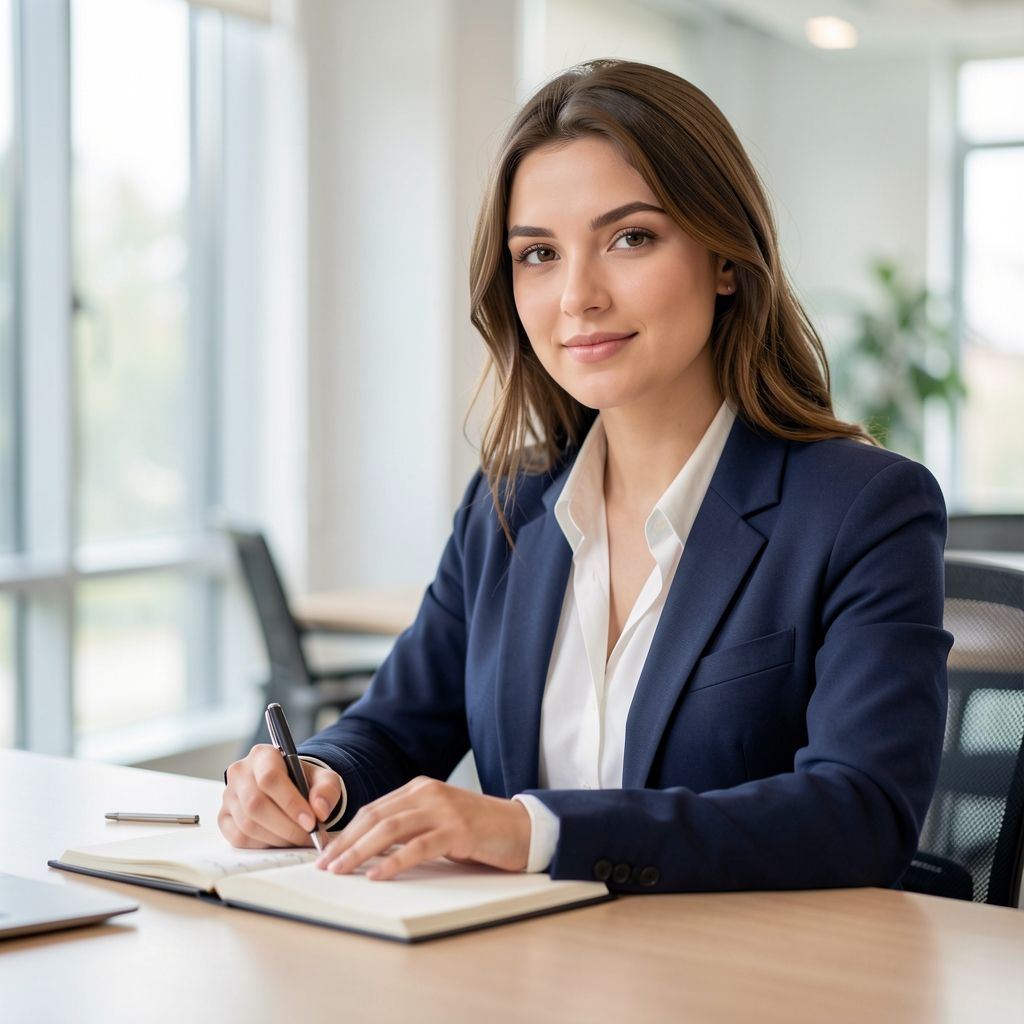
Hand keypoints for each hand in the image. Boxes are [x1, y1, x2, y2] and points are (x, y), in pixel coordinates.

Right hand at [219, 744, 341, 848]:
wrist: (289, 787)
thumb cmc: (304, 781)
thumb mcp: (324, 778)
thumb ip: (327, 790)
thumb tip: (319, 810)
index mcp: (262, 755)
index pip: (270, 778)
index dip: (291, 803)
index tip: (312, 822)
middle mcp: (240, 773)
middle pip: (256, 804)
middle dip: (287, 827)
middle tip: (310, 838)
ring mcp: (228, 796)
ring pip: (248, 824)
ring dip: (278, 839)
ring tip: (300, 840)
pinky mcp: (224, 818)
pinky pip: (239, 838)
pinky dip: (264, 845)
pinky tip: (282, 841)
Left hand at [315, 776, 530, 879]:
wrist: (523, 827)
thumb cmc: (480, 830)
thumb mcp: (438, 822)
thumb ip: (410, 828)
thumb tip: (369, 850)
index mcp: (420, 788)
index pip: (372, 809)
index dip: (346, 832)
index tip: (327, 853)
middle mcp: (428, 793)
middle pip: (375, 817)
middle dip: (345, 842)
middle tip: (325, 865)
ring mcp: (443, 809)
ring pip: (390, 829)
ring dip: (360, 852)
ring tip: (341, 871)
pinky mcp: (458, 829)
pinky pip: (418, 846)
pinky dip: (393, 861)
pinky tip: (378, 875)